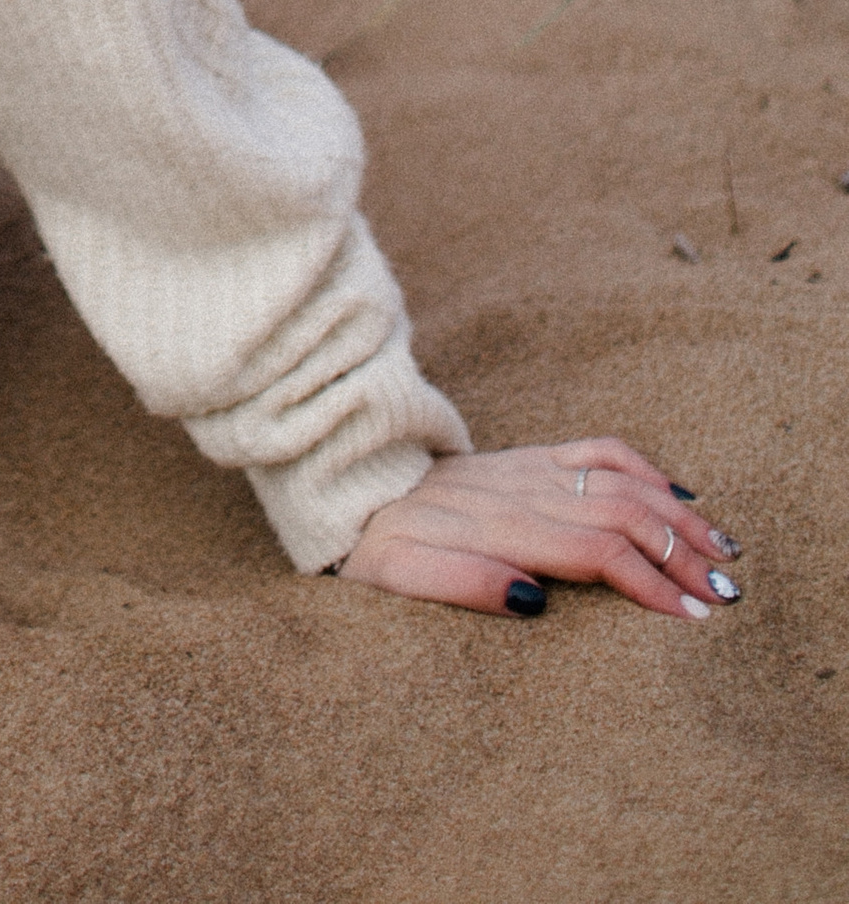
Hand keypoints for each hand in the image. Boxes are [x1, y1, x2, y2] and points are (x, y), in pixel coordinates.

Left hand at [337, 439, 743, 618]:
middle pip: (620, 515)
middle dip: (681, 553)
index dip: (648, 582)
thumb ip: (463, 585)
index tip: (692, 617)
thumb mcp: (397, 578)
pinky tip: (675, 490)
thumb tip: (535, 601)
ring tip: (723, 549)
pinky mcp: (524, 457)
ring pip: (618, 481)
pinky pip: (592, 450)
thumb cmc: (369, 544)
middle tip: (727, 593)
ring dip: (676, 513)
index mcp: (497, 525)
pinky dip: (641, 466)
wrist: (341, 480)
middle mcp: (519, 489)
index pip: (594, 551)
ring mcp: (526, 467)